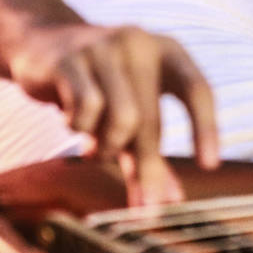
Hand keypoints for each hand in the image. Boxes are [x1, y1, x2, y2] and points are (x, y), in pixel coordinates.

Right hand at [8, 23, 218, 205]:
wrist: (42, 42)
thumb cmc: (98, 83)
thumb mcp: (131, 105)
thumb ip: (150, 149)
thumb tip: (171, 200)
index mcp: (167, 50)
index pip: (199, 90)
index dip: (206, 128)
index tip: (211, 166)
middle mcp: (139, 42)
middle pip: (151, 118)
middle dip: (148, 169)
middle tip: (147, 209)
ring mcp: (103, 48)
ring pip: (121, 118)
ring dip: (107, 146)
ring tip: (97, 147)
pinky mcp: (69, 60)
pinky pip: (85, 110)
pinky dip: (80, 128)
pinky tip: (72, 121)